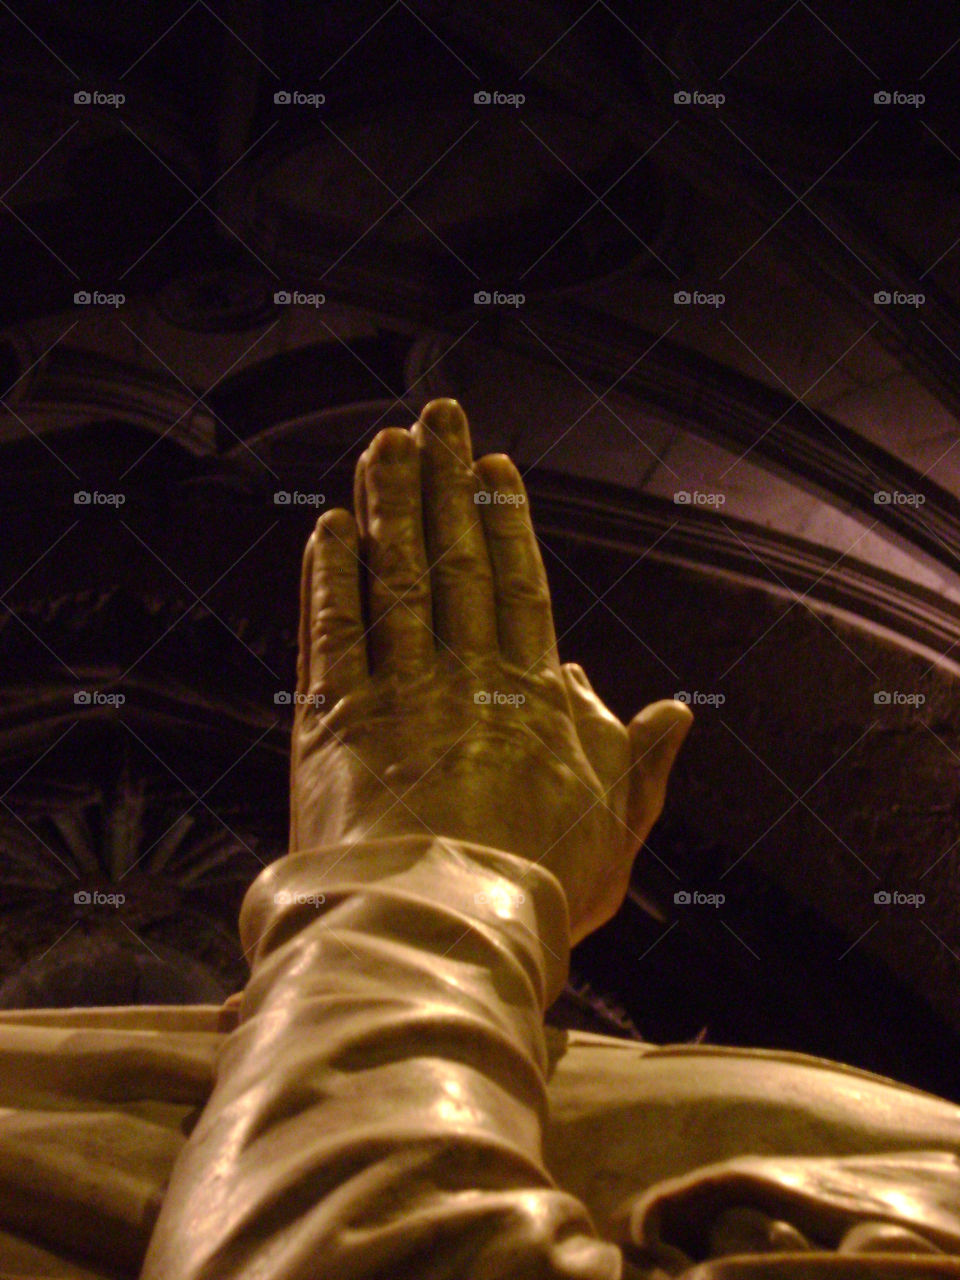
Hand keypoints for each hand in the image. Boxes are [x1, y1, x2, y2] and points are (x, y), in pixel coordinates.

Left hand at [289, 399, 691, 943]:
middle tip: (433, 415)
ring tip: (383, 446)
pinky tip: (327, 529)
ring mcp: (397, 693)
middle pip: (454, 559)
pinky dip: (328, 577)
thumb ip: (643, 760)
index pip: (517, 582)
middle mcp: (464, 676)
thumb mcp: (620, 827)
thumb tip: (675, 710)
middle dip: (442, 482)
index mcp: (531, 694)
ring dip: (387, 508)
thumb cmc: (542, 891)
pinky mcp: (335, 723)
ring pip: (394, 578)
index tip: (492, 466)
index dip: (504, 519)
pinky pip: (331, 632)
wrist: (449, 937)